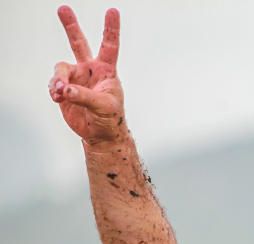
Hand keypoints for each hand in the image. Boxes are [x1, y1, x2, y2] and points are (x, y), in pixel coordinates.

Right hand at [48, 6, 124, 145]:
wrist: (99, 134)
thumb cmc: (110, 118)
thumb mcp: (103, 106)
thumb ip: (85, 96)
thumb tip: (65, 89)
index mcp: (106, 71)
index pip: (110, 46)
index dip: (111, 28)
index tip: (112, 10)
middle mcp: (90, 70)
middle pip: (79, 43)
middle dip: (70, 26)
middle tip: (63, 9)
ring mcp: (76, 78)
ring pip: (60, 69)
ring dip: (58, 81)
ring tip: (61, 93)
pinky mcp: (64, 88)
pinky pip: (53, 84)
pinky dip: (54, 91)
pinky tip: (59, 98)